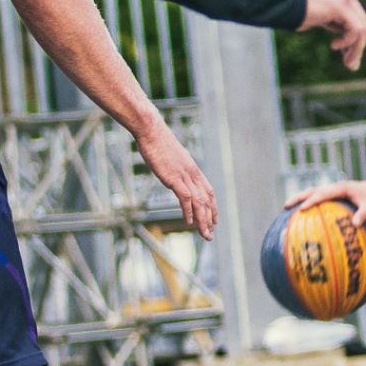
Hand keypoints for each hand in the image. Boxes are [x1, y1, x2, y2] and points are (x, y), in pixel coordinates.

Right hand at [136, 122, 217, 240]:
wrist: (151, 130)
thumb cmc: (158, 142)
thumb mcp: (171, 157)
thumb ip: (176, 167)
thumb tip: (173, 171)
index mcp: (193, 169)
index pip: (208, 191)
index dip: (213, 207)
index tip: (214, 220)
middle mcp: (192, 173)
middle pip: (206, 200)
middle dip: (210, 219)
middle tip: (210, 234)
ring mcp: (184, 175)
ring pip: (199, 201)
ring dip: (202, 220)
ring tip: (204, 234)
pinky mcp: (173, 177)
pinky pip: (185, 197)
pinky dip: (188, 210)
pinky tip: (188, 222)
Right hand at [282, 176, 365, 226]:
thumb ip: (364, 214)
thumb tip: (355, 226)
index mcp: (341, 188)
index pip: (323, 194)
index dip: (312, 201)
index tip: (301, 208)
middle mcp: (334, 188)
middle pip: (312, 191)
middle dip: (298, 198)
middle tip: (285, 206)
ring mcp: (332, 191)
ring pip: (312, 194)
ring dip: (300, 199)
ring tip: (286, 210)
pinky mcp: (332, 196)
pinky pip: (318, 200)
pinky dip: (308, 205)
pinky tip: (301, 217)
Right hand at [299, 0, 365, 71]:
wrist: (279, 1)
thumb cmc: (293, 11)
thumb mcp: (320, 16)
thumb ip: (334, 23)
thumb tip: (345, 45)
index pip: (358, 18)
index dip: (355, 40)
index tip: (346, 56)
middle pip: (362, 23)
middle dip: (358, 47)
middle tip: (351, 66)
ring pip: (362, 28)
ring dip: (355, 49)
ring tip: (346, 62)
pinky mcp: (341, 5)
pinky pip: (356, 29)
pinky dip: (348, 42)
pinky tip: (334, 46)